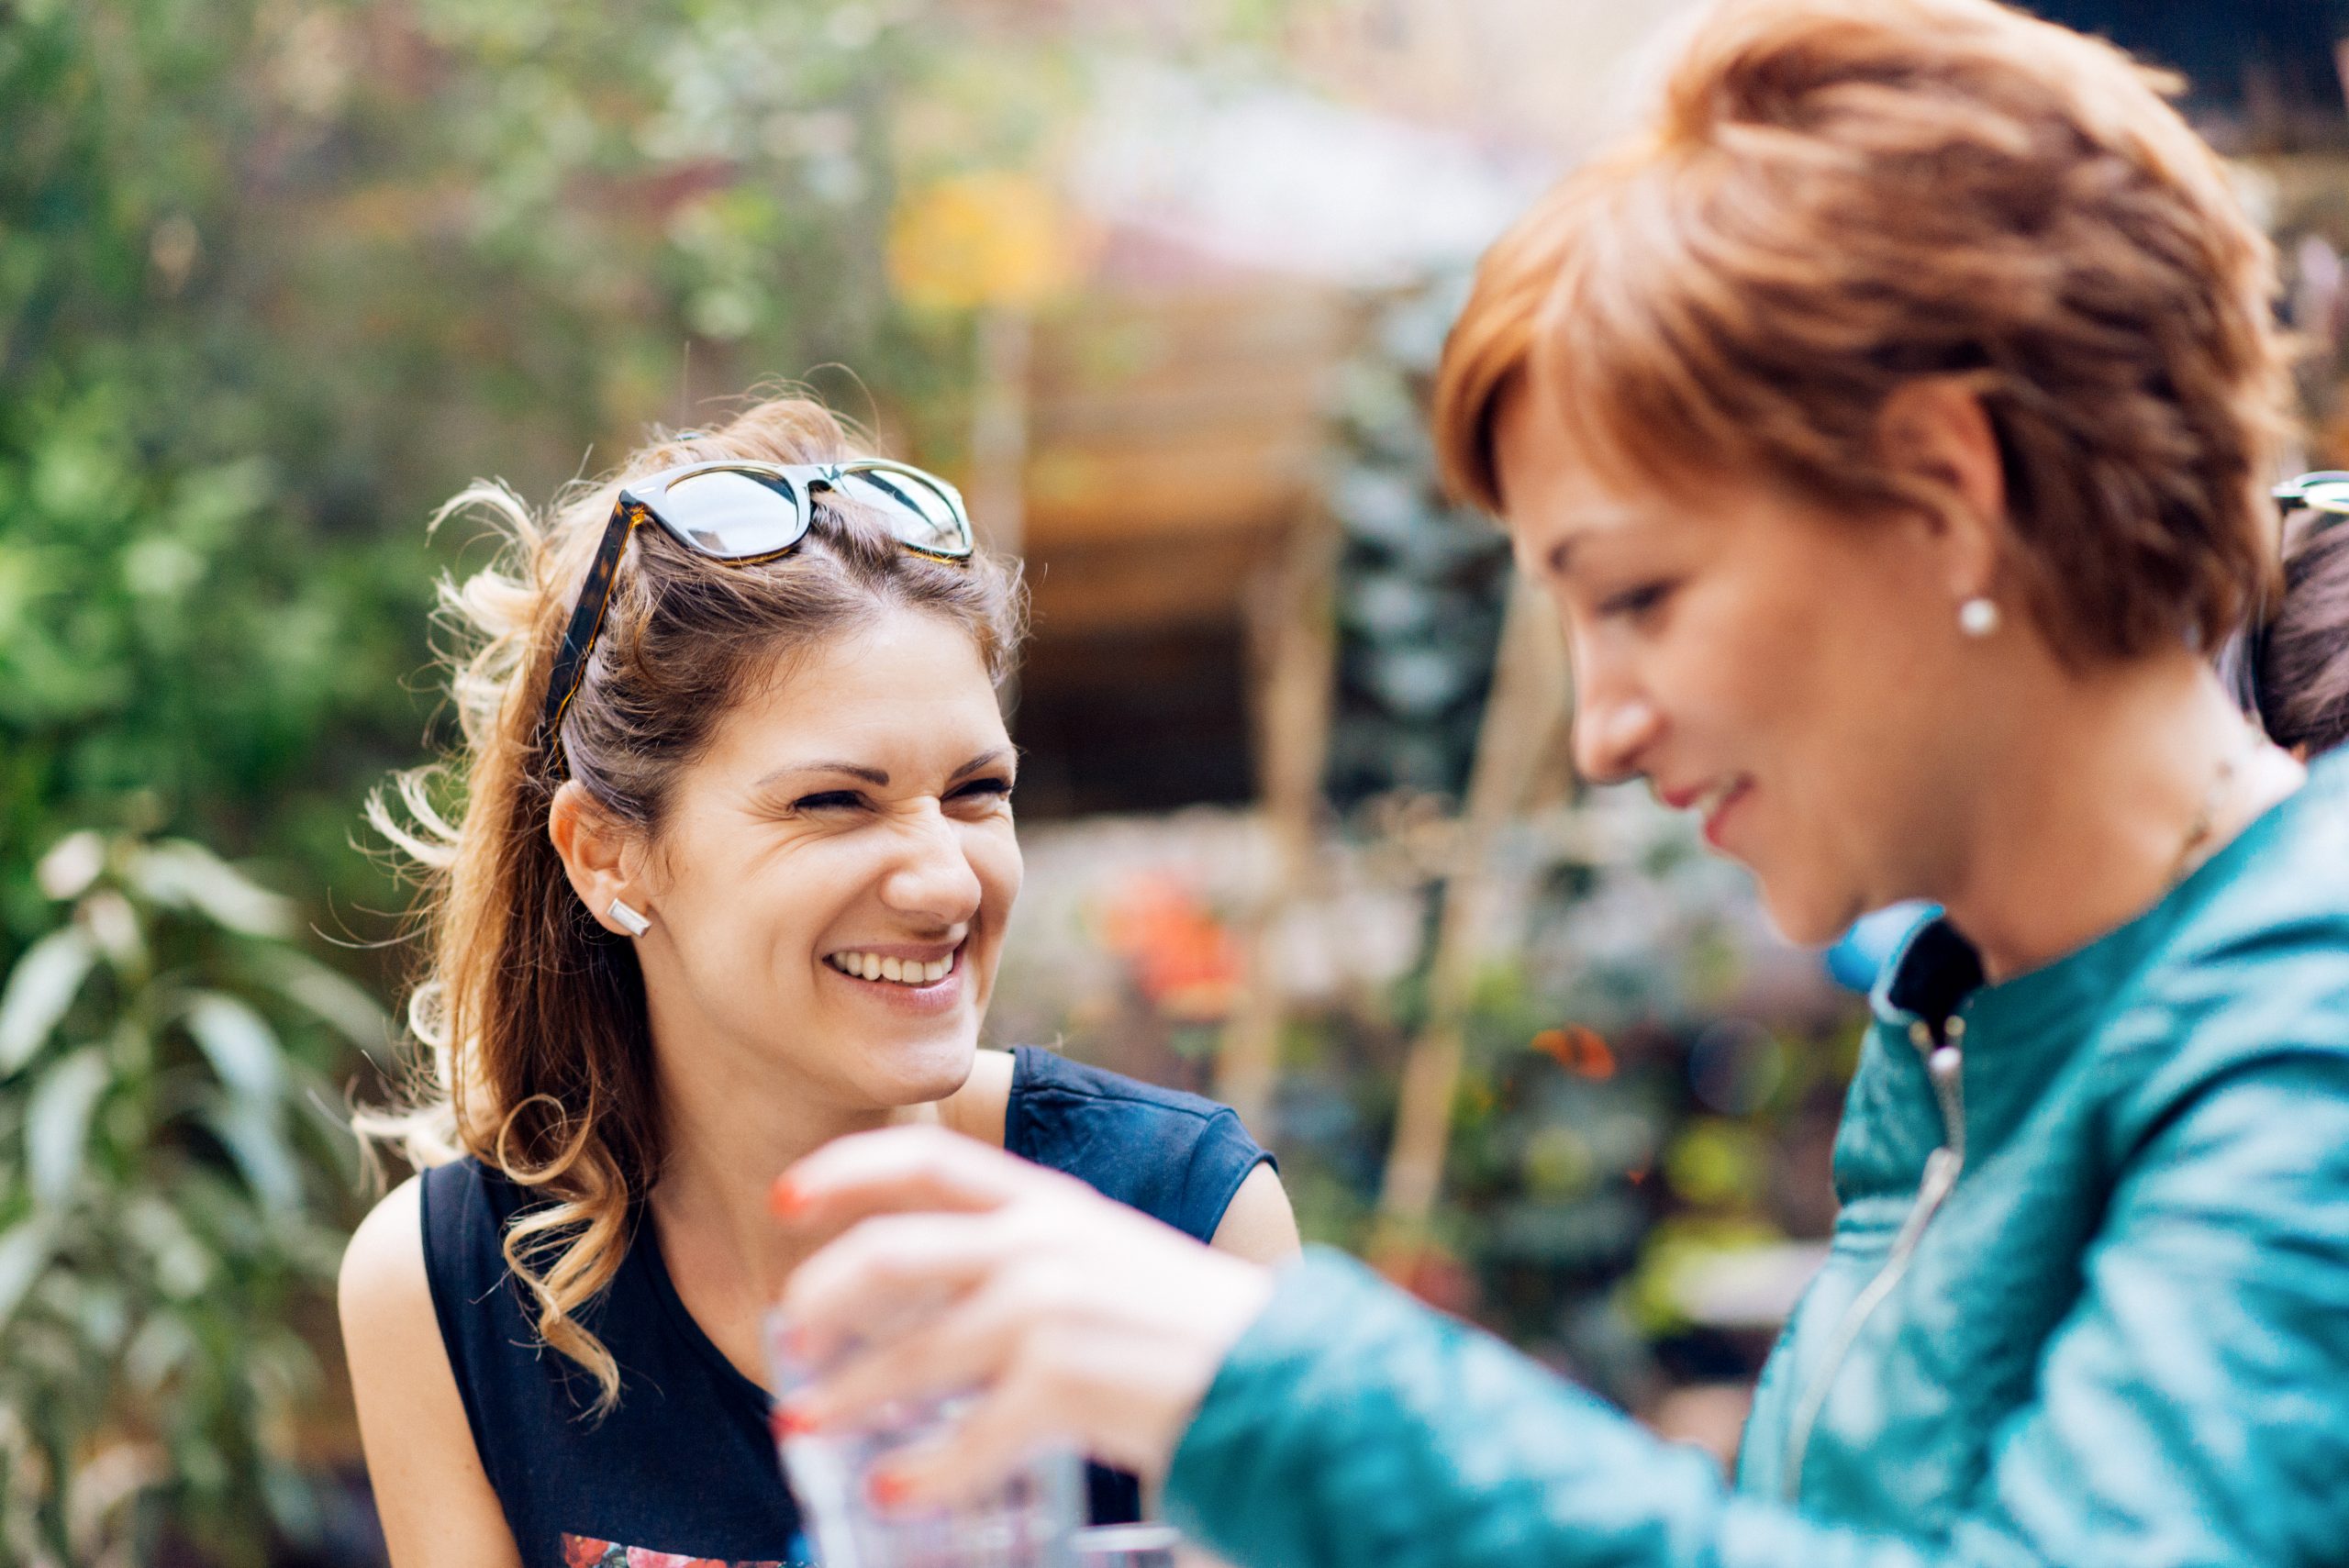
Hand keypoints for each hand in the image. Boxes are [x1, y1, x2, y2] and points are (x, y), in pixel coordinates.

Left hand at [771, 1125, 1274, 1509]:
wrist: (1275, 1373)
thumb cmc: (1181, 1327)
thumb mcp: (1097, 1262)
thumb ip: (1020, 1263)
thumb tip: (931, 1307)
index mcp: (1048, 1202)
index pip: (926, 1161)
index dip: (845, 1174)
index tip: (784, 1202)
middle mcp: (1043, 1243)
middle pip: (894, 1253)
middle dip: (823, 1298)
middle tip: (790, 1341)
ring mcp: (1054, 1310)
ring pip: (915, 1353)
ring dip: (848, 1396)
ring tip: (802, 1428)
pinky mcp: (1069, 1382)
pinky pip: (970, 1434)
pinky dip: (924, 1469)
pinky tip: (893, 1489)